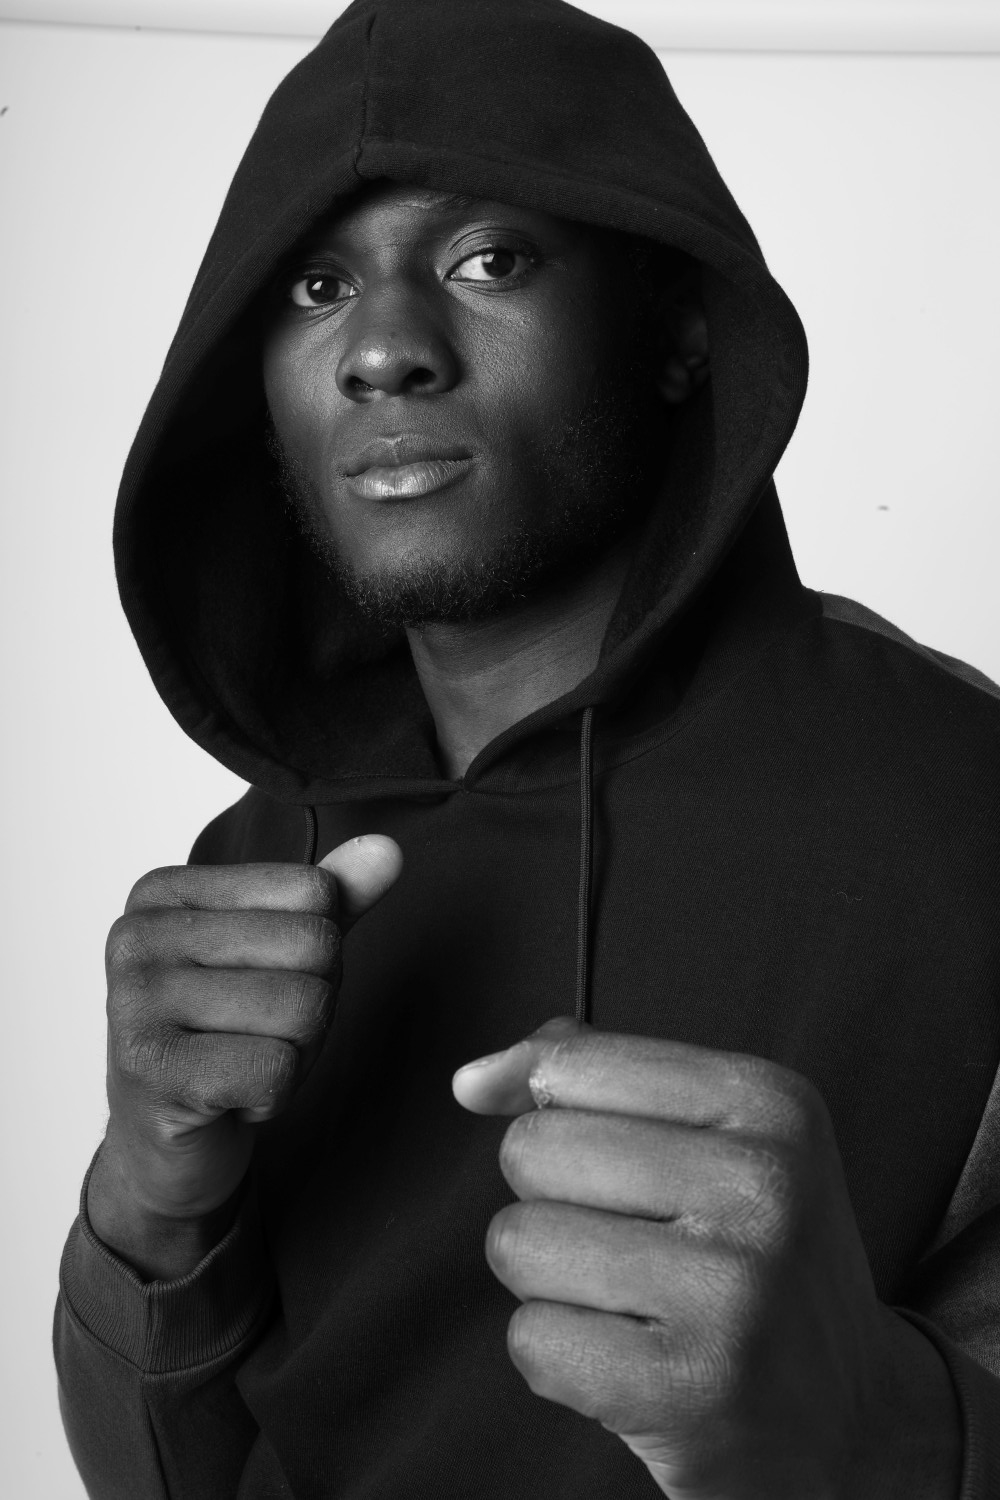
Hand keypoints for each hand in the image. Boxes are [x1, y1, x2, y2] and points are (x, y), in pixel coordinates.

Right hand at [89, 836, 401, 1276]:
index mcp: (163, 893)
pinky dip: (275, 1095)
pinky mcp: (156, 1074)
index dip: (320, 950)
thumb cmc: (226, 1034)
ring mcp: (136, 1005)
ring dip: (298, 1052)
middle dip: (315, 1005)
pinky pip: (280, 1070)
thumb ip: (335, 899)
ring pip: (304, 1009)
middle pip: (316, 947)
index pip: (314, 892)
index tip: (264, 983)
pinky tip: (231, 1098)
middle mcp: (137, 938)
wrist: (165, 1142)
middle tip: (259, 1033)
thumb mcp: (282, 954)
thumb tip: (388, 849)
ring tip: (245, 1063)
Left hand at [453, 1018, 950, 1498]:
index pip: (573, 1065)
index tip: (610, 1163)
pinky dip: (559, 1357)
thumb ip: (589, 1077)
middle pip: (532, 1149)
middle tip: (635, 1245)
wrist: (857, 1420)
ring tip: (634, 1304)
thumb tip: (472, 1080)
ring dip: (550, 1282)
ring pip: (518, 1242)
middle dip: (552, 1201)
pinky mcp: (689, 1387)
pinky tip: (633, 1363)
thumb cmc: (749, 1256)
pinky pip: (530, 1340)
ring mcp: (733, 1289)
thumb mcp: (711, 1134)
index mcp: (769, 1101)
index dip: (558, 1114)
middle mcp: (763, 1185)